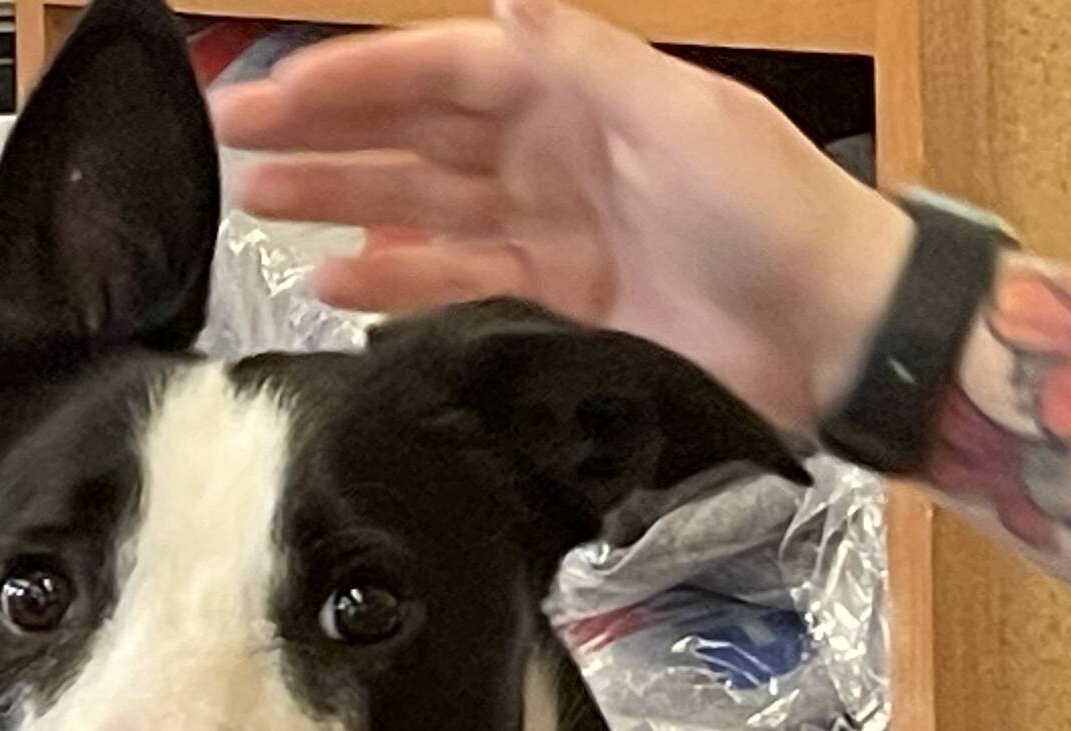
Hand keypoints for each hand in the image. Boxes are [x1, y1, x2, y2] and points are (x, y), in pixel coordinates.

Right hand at [208, 0, 913, 429]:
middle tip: (237, 146)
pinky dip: (392, 282)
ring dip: (337, 205)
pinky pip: (449, 286)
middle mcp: (548, 157)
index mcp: (575, 94)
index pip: (440, 72)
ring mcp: (545, 234)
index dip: (356, 78)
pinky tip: (334, 281)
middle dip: (323, 136)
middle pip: (412, 136)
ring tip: (259, 207)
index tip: (278, 90)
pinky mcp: (549, 307)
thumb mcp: (683, 115)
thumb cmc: (776, 212)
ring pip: (416, 210)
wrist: (833, 333)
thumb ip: (585, 58)